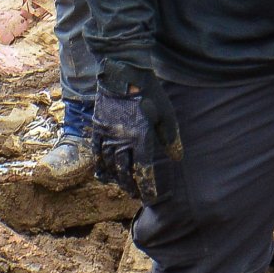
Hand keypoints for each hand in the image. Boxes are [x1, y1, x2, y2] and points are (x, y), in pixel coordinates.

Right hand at [90, 83, 173, 206]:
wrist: (123, 74)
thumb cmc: (149, 93)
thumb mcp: (166, 115)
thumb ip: (170, 138)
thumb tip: (177, 158)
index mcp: (141, 138)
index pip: (143, 170)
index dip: (147, 187)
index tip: (150, 198)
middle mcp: (122, 141)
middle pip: (125, 172)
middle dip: (131, 186)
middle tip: (137, 195)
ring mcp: (107, 136)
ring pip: (110, 165)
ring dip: (117, 179)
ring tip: (123, 187)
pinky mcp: (97, 129)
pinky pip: (96, 153)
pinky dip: (100, 166)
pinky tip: (103, 176)